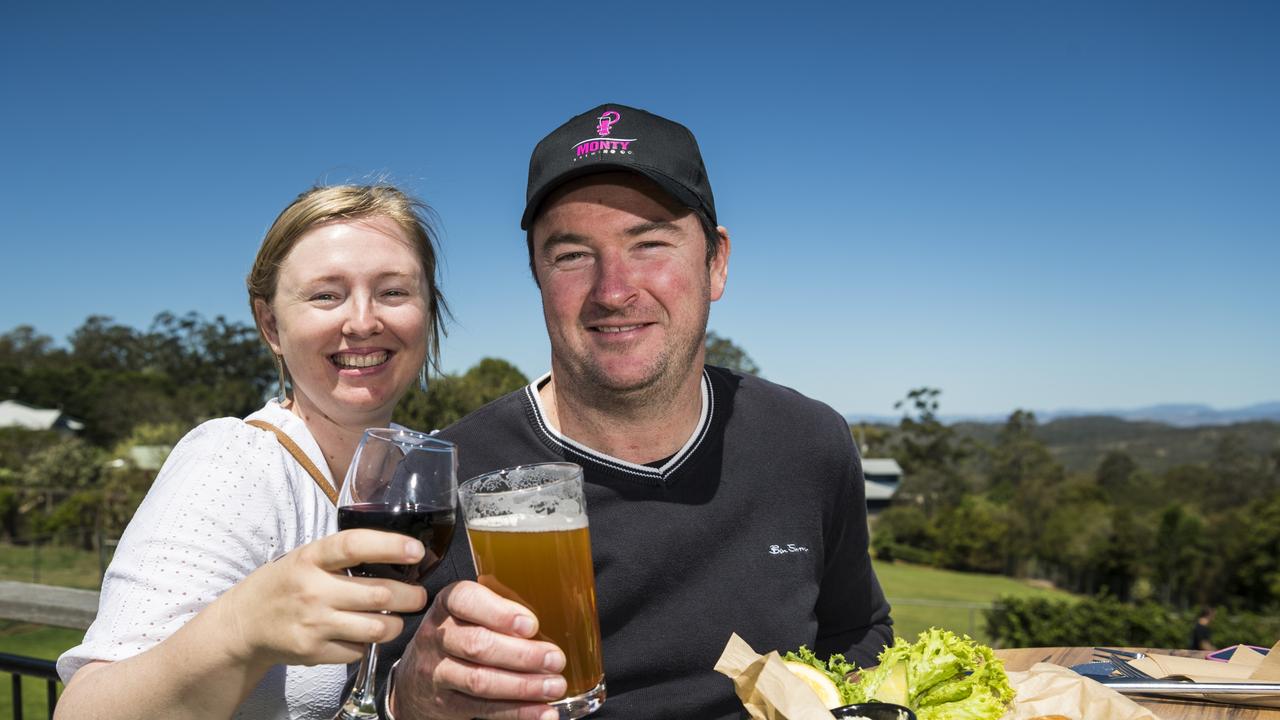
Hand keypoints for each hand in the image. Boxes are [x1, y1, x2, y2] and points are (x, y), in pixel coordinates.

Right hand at [213, 529, 429, 668]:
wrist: (243, 624)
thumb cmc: (284, 584)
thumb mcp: (305, 558)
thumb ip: (342, 555)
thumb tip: (396, 553)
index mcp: (311, 558)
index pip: (354, 546)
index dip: (390, 546)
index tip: (416, 551)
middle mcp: (312, 589)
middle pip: (378, 594)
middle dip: (410, 596)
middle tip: (419, 595)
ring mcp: (313, 623)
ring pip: (376, 628)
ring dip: (396, 624)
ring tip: (397, 618)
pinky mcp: (313, 651)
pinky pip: (358, 651)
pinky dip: (368, 644)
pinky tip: (362, 634)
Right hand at [391, 580, 567, 719]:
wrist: (416, 678)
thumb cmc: (457, 636)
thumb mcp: (469, 614)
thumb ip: (500, 612)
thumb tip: (554, 620)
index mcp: (447, 605)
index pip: (465, 599)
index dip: (499, 612)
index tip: (531, 624)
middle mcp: (437, 637)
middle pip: (477, 645)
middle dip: (522, 655)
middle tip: (556, 659)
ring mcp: (436, 672)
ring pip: (480, 680)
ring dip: (523, 686)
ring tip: (554, 686)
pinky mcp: (444, 705)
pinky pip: (483, 710)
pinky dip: (517, 713)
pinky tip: (542, 711)